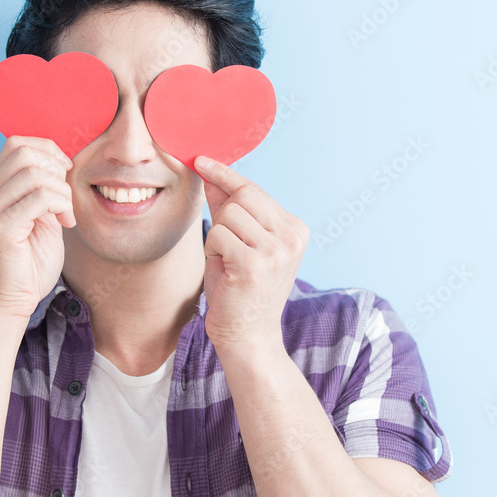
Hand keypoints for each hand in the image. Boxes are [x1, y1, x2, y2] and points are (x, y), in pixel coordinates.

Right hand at [0, 136, 75, 320]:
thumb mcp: (39, 221)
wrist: (7, 307)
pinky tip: (65, 223)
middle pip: (23, 151)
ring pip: (33, 173)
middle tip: (66, 196)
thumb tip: (61, 167)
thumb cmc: (27, 269)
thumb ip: (44, 194)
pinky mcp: (0, 229)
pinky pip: (38, 197)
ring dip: (62, 191)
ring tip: (66, 214)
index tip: (65, 172)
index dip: (47, 149)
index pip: (15, 145)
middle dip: (55, 167)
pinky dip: (61, 205)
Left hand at [194, 155, 309, 350]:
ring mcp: (277, 250)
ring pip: (228, 215)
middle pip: (241, 197)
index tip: (201, 160)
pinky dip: (213, 251)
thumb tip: (209, 171)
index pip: (254, 189)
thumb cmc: (239, 288)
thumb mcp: (236, 242)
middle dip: (223, 217)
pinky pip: (218, 235)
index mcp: (295, 229)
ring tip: (228, 263)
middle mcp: (292, 236)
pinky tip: (225, 271)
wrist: (247, 336)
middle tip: (226, 247)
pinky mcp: (256, 264)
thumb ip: (227, 207)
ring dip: (217, 238)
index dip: (225, 173)